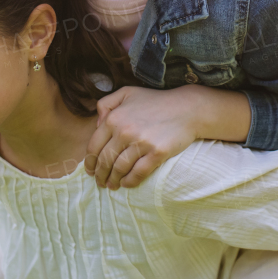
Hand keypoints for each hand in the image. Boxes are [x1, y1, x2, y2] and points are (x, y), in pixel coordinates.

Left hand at [85, 86, 201, 189]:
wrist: (187, 108)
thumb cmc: (156, 101)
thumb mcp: (127, 93)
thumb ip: (106, 104)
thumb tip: (96, 125)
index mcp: (114, 118)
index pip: (94, 146)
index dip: (90, 162)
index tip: (90, 171)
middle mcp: (125, 131)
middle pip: (105, 160)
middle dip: (100, 175)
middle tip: (100, 182)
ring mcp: (142, 143)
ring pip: (120, 169)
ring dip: (113, 180)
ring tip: (112, 185)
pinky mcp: (157, 153)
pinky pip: (138, 173)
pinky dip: (130, 182)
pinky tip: (126, 184)